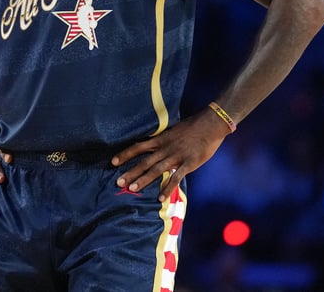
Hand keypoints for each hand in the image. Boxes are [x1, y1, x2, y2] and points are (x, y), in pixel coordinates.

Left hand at [111, 109, 229, 201]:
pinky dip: (167, 188)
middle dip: (131, 172)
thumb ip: (163, 140)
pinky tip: (159, 197)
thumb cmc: (193, 126)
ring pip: (156, 170)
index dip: (125, 154)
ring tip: (132, 189)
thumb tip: (154, 146)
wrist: (210, 124)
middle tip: (119, 182)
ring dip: (144, 180)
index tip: (113, 162)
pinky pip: (176, 178)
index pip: (138, 147)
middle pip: (144, 162)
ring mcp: (176, 156)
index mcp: (161, 139)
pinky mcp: (189, 163)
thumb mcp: (173, 130)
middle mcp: (165, 148)